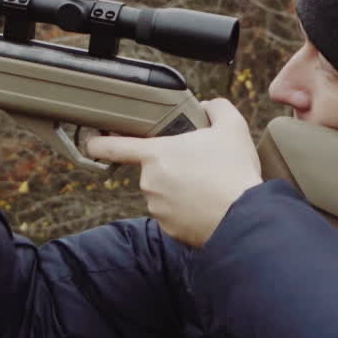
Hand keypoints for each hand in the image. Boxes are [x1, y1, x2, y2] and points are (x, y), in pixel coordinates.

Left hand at [85, 98, 262, 246]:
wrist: (245, 216)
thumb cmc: (234, 171)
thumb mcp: (232, 127)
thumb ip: (215, 108)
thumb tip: (207, 107)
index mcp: (156, 155)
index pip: (112, 147)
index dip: (97, 143)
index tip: (91, 142)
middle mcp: (150, 182)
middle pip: (153, 169)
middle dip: (172, 167)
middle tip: (200, 167)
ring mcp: (157, 208)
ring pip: (164, 193)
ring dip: (180, 190)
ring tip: (209, 188)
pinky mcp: (169, 230)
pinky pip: (174, 215)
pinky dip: (187, 211)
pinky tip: (208, 206)